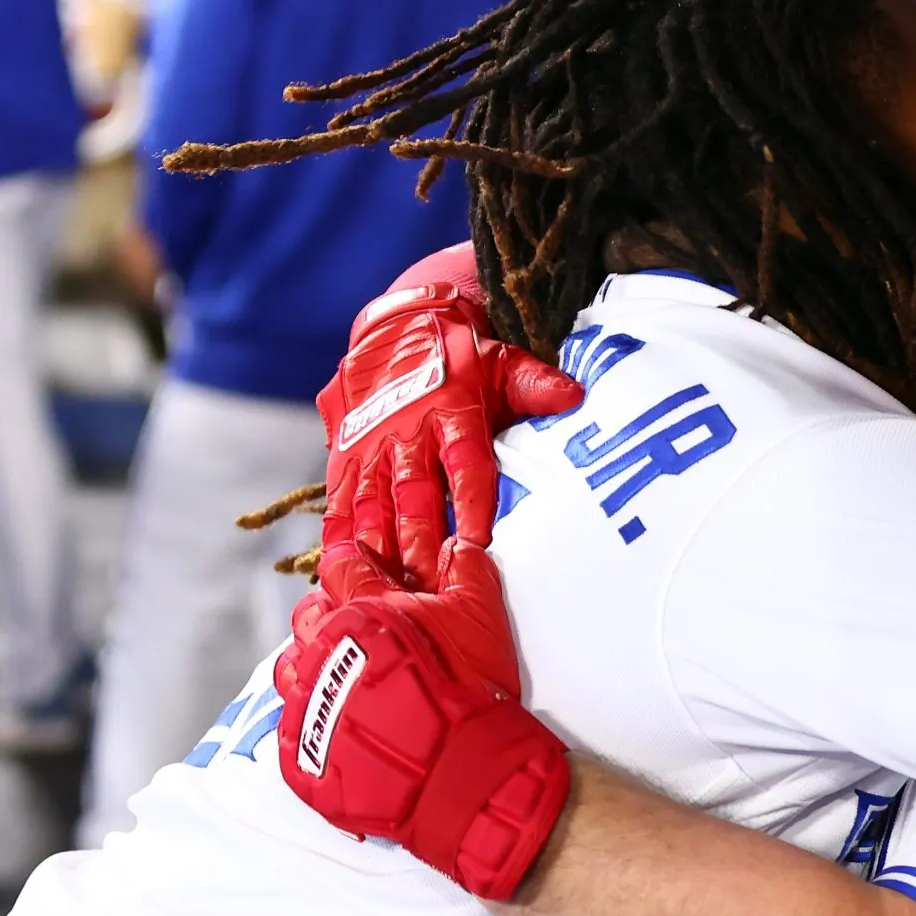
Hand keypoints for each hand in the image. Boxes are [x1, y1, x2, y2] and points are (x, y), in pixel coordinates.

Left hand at [274, 540, 570, 898]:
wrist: (458, 769)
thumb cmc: (468, 690)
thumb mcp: (480, 617)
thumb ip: (466, 572)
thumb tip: (459, 546)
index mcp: (364, 609)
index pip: (341, 566)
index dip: (352, 565)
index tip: (362, 572)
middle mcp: (325, 649)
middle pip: (308, 615)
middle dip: (329, 616)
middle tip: (359, 632)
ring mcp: (310, 700)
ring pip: (291, 667)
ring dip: (312, 666)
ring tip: (342, 679)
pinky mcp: (303, 748)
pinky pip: (292, 723)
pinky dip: (311, 719)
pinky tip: (339, 723)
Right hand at [317, 242, 584, 599]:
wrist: (397, 324)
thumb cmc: (460, 353)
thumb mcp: (502, 362)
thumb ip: (536, 385)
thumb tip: (575, 396)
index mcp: (451, 411)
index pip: (464, 464)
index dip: (469, 504)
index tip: (475, 544)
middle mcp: (407, 430)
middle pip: (414, 496)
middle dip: (419, 545)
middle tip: (427, 589)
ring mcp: (371, 444)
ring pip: (373, 504)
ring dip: (379, 549)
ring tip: (387, 590)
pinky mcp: (344, 454)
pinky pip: (340, 499)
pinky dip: (340, 535)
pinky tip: (343, 568)